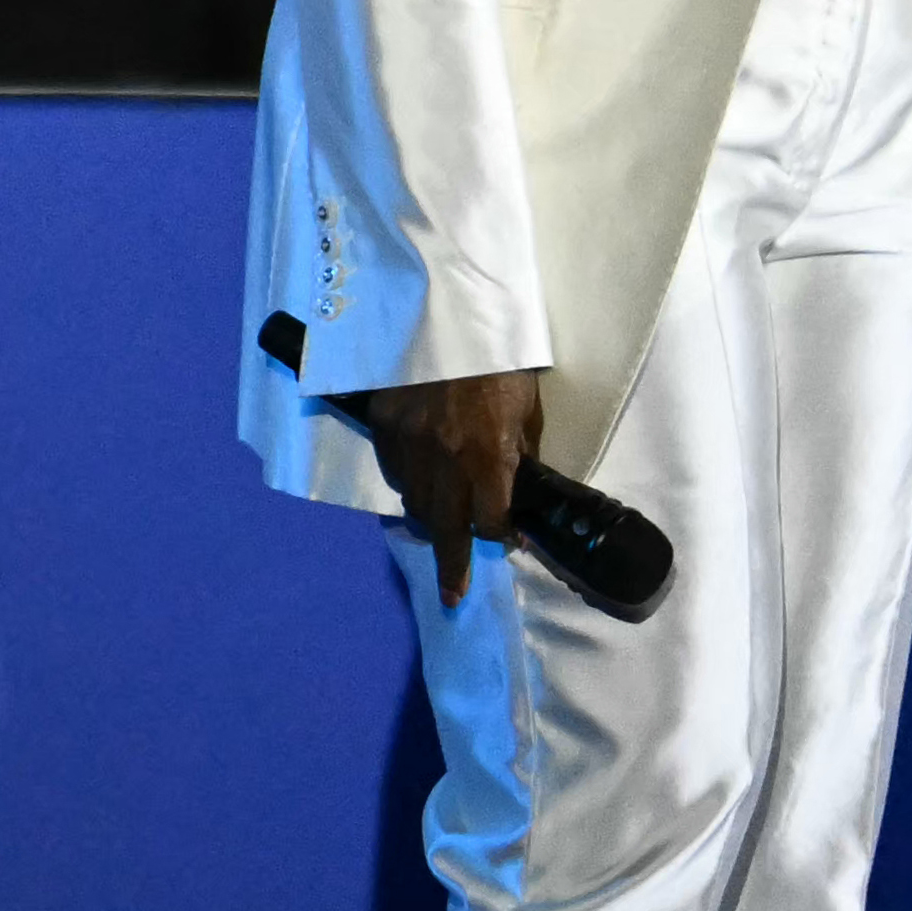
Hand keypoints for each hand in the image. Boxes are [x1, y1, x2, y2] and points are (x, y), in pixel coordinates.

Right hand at [370, 369, 545, 607]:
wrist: (449, 315)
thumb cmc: (501, 361)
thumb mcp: (527, 406)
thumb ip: (522, 451)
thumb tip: (519, 487)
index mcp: (489, 456)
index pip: (492, 520)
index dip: (501, 533)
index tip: (507, 538)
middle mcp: (446, 462)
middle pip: (445, 529)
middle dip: (452, 566)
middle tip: (453, 595)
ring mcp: (409, 447)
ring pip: (414, 505)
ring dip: (429, 521)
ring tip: (438, 527)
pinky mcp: (384, 429)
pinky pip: (394, 473)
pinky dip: (406, 484)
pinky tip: (417, 480)